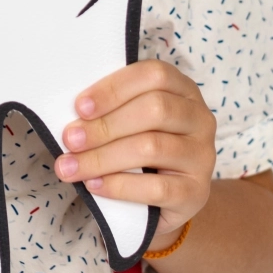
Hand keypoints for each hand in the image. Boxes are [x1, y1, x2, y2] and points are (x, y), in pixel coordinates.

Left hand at [56, 58, 216, 244]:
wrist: (168, 197)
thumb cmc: (140, 146)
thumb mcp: (130, 119)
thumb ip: (111, 109)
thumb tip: (72, 117)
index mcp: (182, 89)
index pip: (154, 75)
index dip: (114, 88)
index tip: (80, 107)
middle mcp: (199, 118)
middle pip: (155, 110)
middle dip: (105, 125)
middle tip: (70, 139)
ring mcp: (202, 156)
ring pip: (152, 147)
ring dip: (103, 157)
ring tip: (71, 167)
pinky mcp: (197, 192)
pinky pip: (157, 187)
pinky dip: (120, 185)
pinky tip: (94, 185)